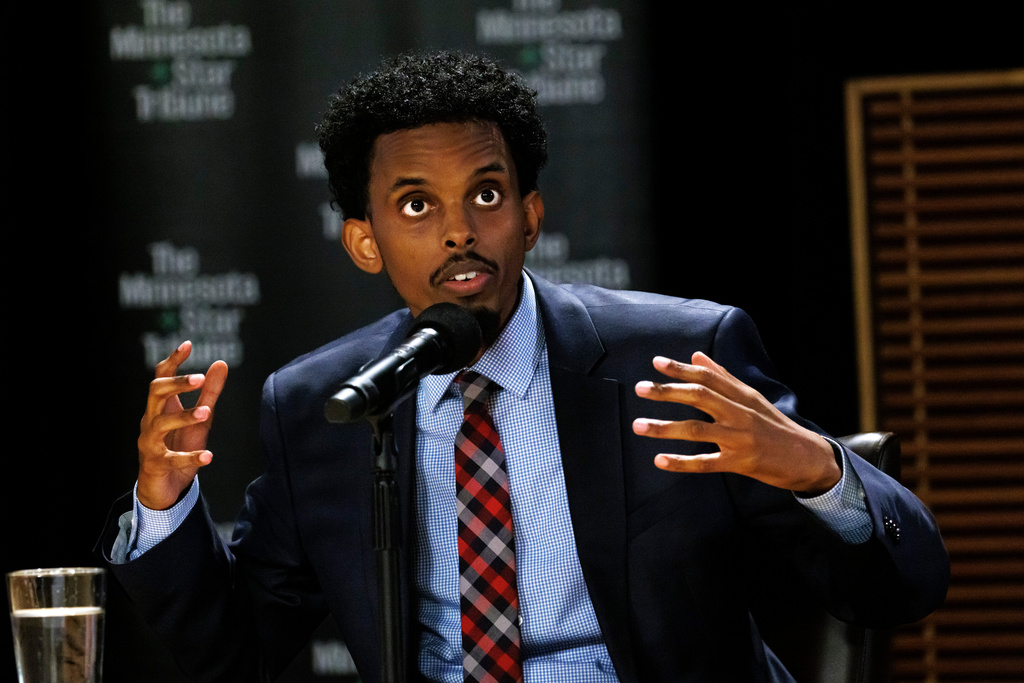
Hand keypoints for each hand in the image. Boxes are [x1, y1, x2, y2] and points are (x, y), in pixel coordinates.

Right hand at [137, 341, 227, 509]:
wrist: (165, 487)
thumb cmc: (179, 447)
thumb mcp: (200, 419)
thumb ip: (210, 393)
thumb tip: (220, 363)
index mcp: (161, 406)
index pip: (161, 377)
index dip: (173, 360)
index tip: (188, 344)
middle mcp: (151, 420)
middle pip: (155, 393)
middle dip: (175, 384)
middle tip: (199, 378)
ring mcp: (150, 442)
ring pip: (160, 424)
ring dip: (183, 417)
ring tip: (206, 413)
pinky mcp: (156, 464)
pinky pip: (171, 459)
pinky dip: (191, 457)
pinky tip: (209, 456)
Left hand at [632, 352, 839, 494]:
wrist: (807, 458)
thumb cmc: (775, 425)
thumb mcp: (751, 397)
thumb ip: (723, 377)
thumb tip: (697, 355)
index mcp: (741, 395)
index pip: (707, 377)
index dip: (681, 368)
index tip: (656, 362)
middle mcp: (739, 413)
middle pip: (699, 396)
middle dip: (668, 391)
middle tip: (640, 388)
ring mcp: (739, 438)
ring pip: (697, 430)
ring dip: (665, 427)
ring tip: (638, 426)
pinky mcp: (740, 462)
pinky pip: (706, 462)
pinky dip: (682, 462)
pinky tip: (660, 460)